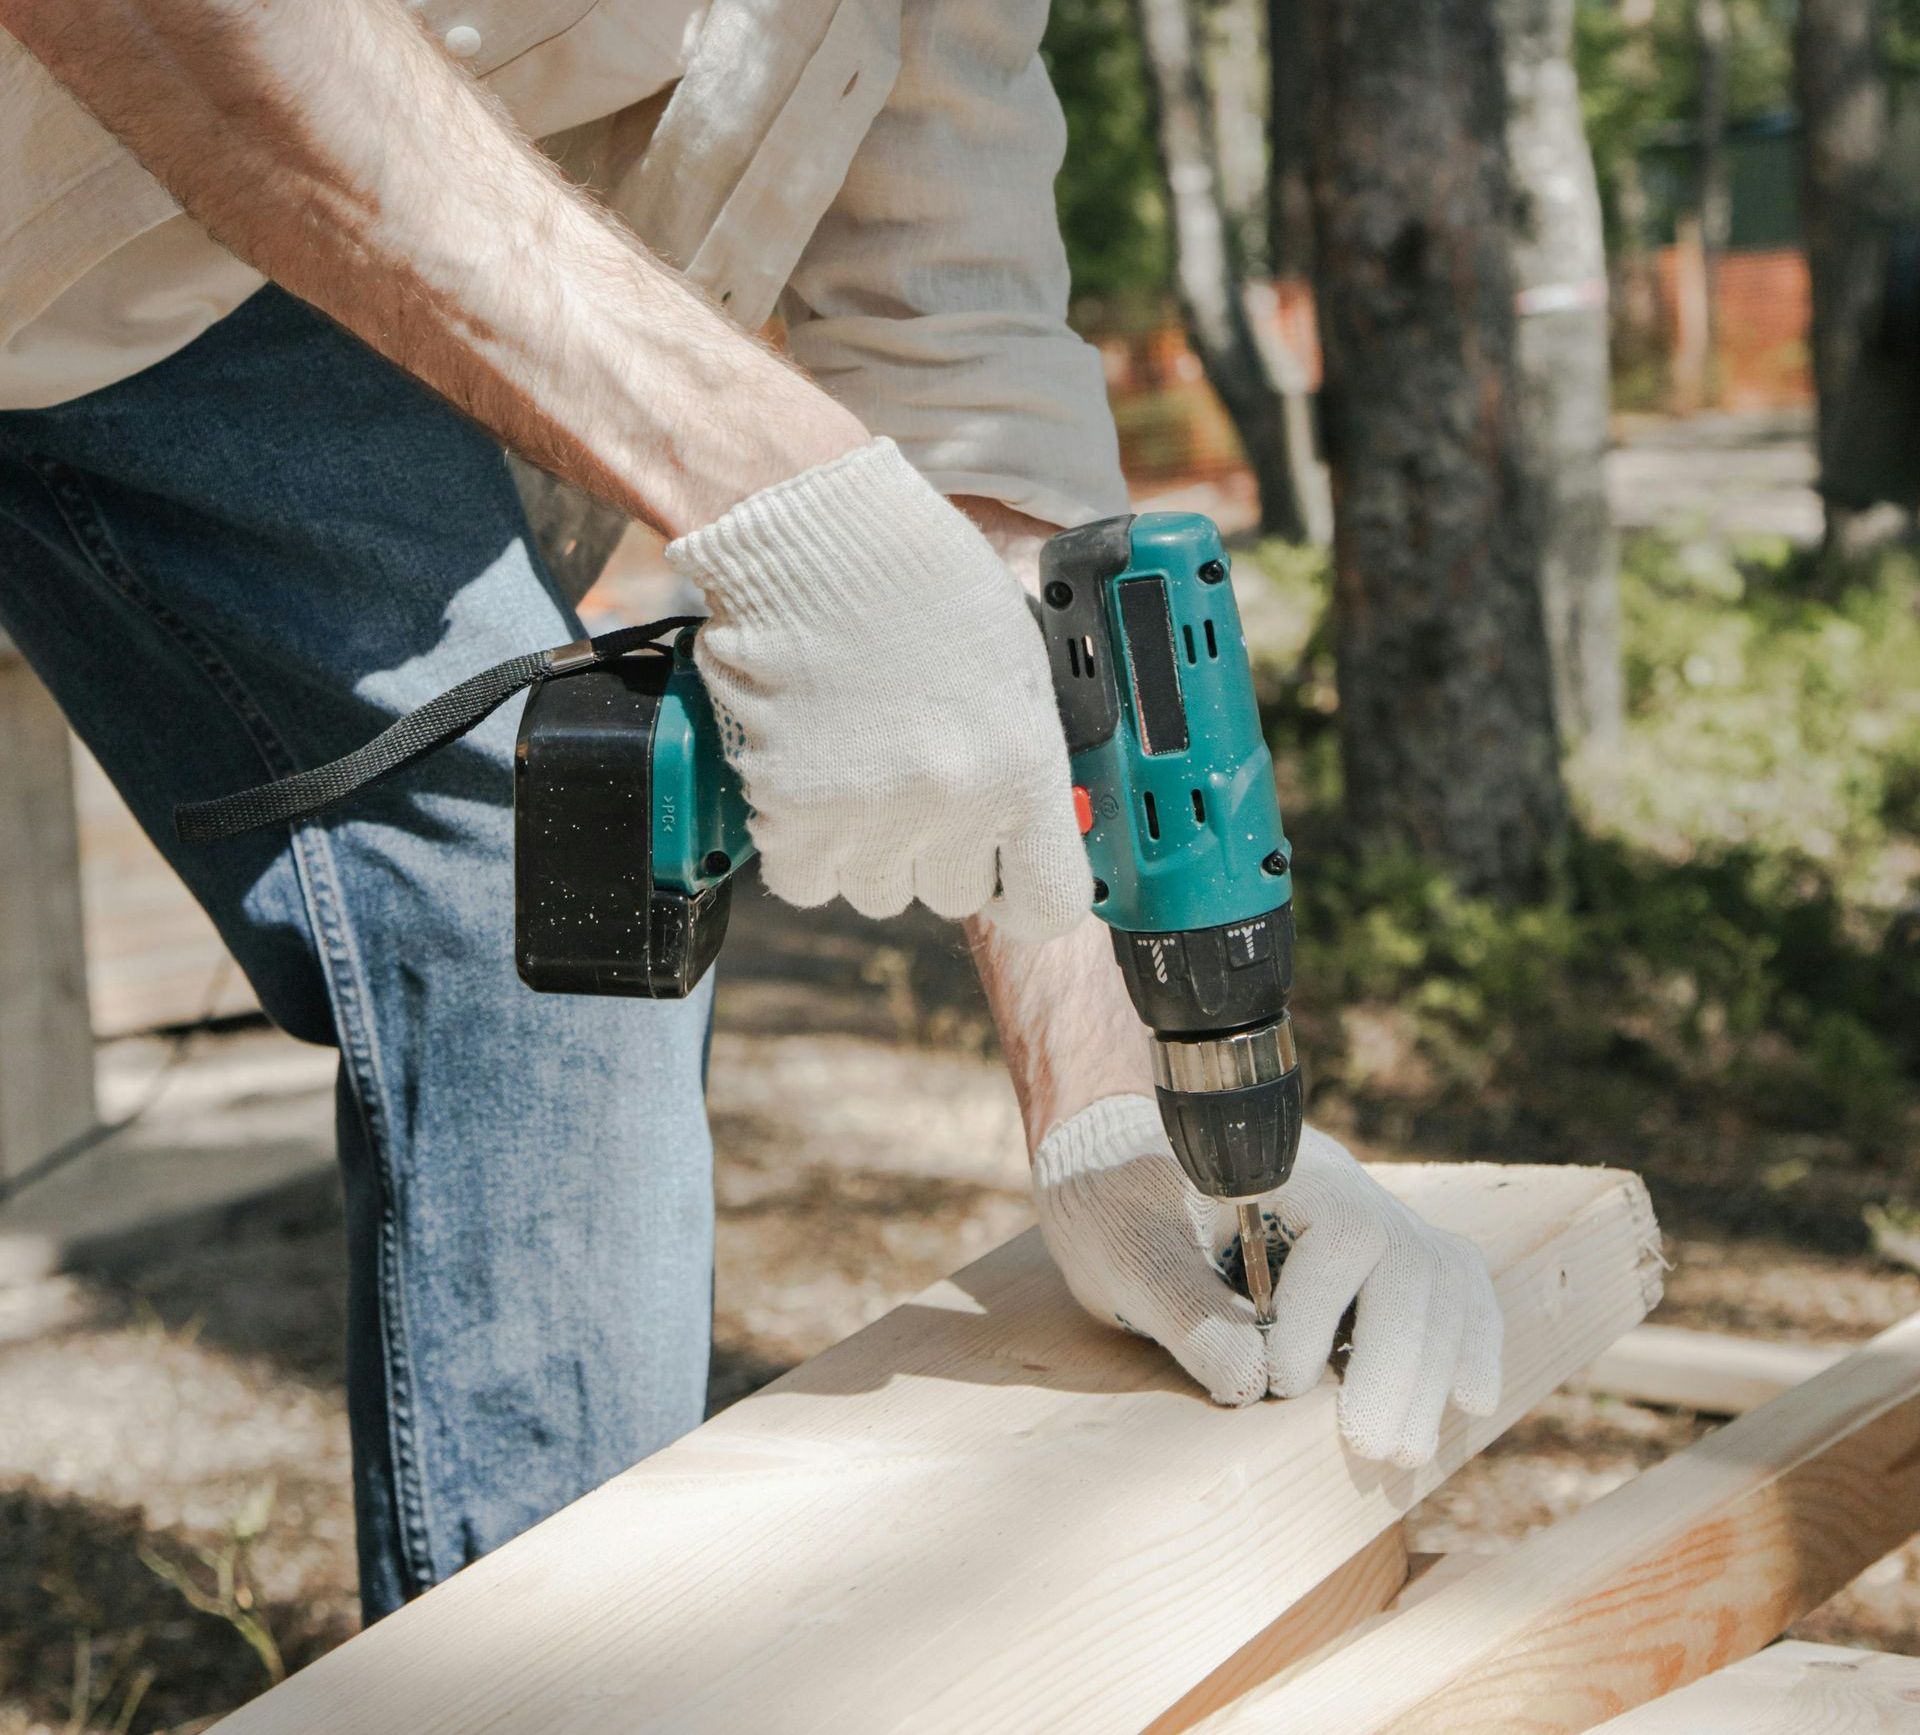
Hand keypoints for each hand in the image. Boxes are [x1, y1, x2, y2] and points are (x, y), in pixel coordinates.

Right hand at [668, 439, 1090, 941]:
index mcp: (1022, 766)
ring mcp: (867, 815)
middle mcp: (951, 804)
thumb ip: (1027, 754)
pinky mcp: (790, 811)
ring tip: (863, 772)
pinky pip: (805, 882)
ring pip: (879, 892)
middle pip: (955, 895)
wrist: (812, 536)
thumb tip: (1037, 821)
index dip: (1033, 900)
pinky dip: (807, 850)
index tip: (1016, 883)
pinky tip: (814, 787)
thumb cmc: (922, 578)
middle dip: (942, 852)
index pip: (1050, 901)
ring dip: (873, 852)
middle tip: (922, 787)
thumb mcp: (1016, 660)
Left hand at [1033, 1096, 1502, 1465]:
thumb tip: (1249, 1382)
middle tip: (1370, 1447)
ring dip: (1434, 1368)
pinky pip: (1450, 1284)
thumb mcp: (1120, 1250)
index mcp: (1275, 1168)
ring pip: (1440, 1279)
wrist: (1114, 1161)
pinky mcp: (1379, 1251)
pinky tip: (1470, 1399)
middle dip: (1400, 1361)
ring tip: (1401, 1452)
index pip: (1341, 1232)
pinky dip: (1469, 1338)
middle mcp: (1338, 1184)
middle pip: (1409, 1261)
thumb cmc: (1112, 1201)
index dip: (1323, 1313)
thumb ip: (1179, 1306)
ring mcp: (1368, 1213)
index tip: (1279, 1380)